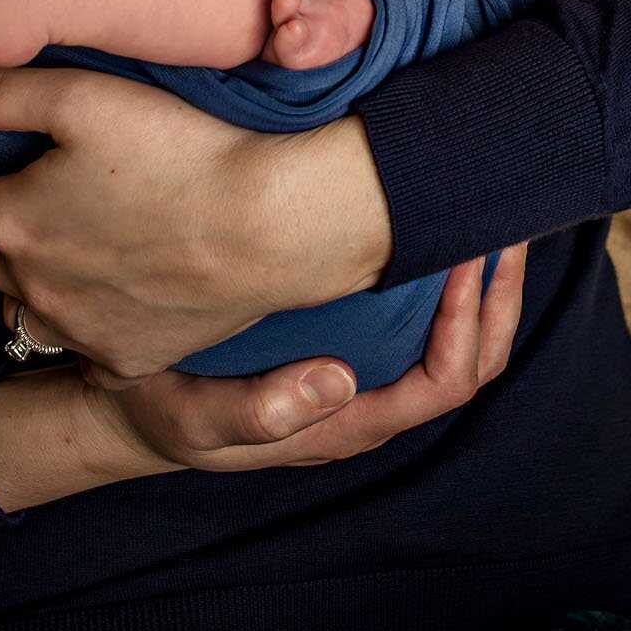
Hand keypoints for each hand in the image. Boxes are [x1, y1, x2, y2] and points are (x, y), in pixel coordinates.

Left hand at [0, 63, 391, 378]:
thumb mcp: (79, 96)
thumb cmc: (178, 148)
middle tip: (39, 184)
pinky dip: (87, 317)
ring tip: (76, 235)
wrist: (270, 224)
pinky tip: (119, 285)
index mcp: (10, 222)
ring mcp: (80, 332)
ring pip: (26, 307)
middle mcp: (33, 289)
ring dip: (34, 273)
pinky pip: (85, 346)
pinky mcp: (129, 360)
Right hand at [82, 243, 529, 474]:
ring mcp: (364, 370)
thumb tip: (338, 382)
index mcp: (347, 422)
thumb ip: (256, 411)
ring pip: (456, 335)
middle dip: (498, 293)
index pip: (443, 383)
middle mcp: (369, 398)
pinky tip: (430, 213)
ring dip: (481, 278)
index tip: (463, 257)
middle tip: (504, 219)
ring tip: (486, 209)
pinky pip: (418, 311)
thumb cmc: (159, 406)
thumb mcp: (189, 415)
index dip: (468, 324)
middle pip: (472, 359)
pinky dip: (440, 266)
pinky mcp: (346, 337)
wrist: (127, 396)